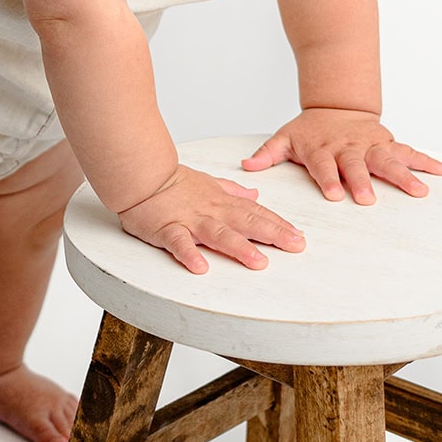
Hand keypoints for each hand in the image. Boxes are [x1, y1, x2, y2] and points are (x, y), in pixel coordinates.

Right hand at [116, 164, 306, 274]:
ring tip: (259, 262)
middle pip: (246, 223)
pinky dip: (189, 254)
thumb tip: (255, 195)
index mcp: (221, 202)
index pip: (255, 213)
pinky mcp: (167, 229)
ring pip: (218, 234)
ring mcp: (189, 220)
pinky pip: (179, 243)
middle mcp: (210, 211)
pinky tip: (201, 267)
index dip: (278, 224)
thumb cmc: (173, 181)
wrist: (142, 173)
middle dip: (272, 234)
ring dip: (239, 248)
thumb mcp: (208, 182)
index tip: (299, 235)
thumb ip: (232, 191)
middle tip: (296, 245)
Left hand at [241, 110, 441, 204]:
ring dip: (403, 175)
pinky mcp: (388, 143)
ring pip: (388, 160)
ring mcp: (371, 145)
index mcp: (323, 149)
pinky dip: (425, 160)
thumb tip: (247, 166)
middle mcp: (349, 148)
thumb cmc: (310, 130)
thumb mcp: (286, 137)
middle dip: (364, 181)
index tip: (336, 195)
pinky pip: (409, 152)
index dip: (329, 179)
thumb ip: (268, 153)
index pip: (324, 166)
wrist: (337, 105)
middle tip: (369, 198)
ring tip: (419, 190)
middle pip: (357, 165)